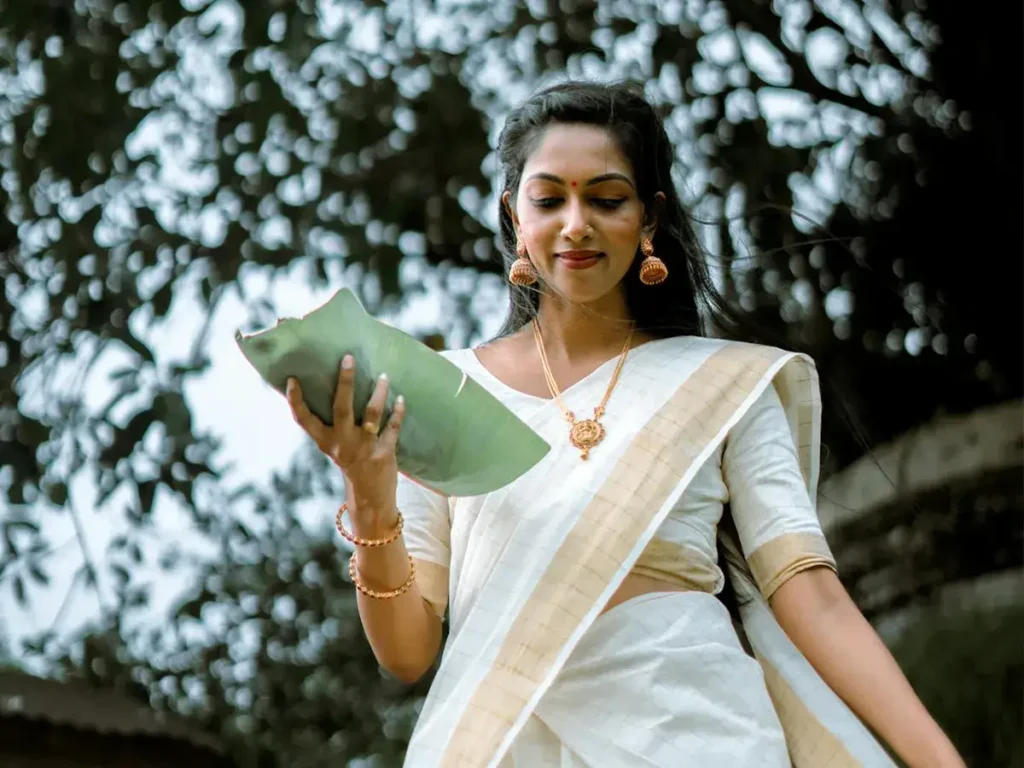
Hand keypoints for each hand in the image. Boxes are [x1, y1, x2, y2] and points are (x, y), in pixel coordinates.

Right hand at [285, 355, 404, 518]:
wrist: (370, 497)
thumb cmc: (350, 462)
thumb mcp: (334, 446)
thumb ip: (331, 423)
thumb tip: (334, 386)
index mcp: (326, 441)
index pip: (304, 419)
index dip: (296, 400)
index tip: (292, 379)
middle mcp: (342, 443)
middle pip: (341, 408)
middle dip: (345, 382)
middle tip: (348, 358)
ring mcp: (364, 448)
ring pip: (372, 413)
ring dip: (379, 392)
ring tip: (384, 375)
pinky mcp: (384, 453)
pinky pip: (392, 427)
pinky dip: (398, 412)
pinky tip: (401, 398)